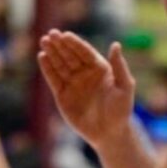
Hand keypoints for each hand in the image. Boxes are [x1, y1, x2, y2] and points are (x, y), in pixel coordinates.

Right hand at [38, 30, 134, 148]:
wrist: (108, 133)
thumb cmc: (120, 110)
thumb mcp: (124, 87)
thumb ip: (119, 66)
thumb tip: (116, 44)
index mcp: (99, 68)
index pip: (84, 52)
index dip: (74, 43)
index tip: (65, 35)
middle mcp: (84, 73)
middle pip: (69, 55)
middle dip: (60, 45)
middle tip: (50, 34)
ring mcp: (72, 83)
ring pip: (59, 64)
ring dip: (51, 53)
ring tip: (43, 41)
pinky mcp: (62, 95)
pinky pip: (53, 79)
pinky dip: (47, 68)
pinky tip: (42, 57)